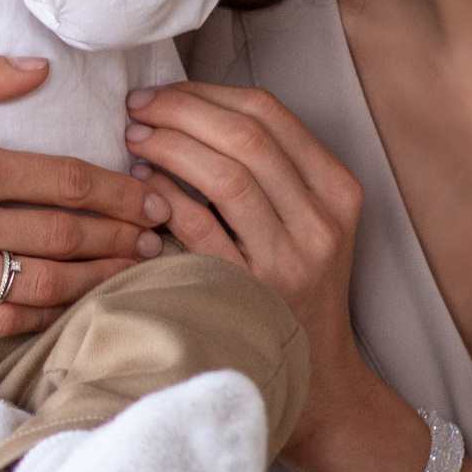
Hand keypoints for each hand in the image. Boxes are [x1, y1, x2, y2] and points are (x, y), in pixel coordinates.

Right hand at [0, 50, 171, 337]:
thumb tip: (38, 70)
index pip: (67, 180)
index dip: (118, 191)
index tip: (148, 194)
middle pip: (67, 236)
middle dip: (122, 236)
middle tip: (157, 234)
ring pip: (42, 286)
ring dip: (94, 280)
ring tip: (126, 270)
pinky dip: (40, 315)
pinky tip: (65, 303)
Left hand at [121, 81, 373, 455]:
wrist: (318, 380)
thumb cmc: (297, 291)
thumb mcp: (308, 223)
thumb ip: (270, 170)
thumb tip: (189, 108)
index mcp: (338, 190)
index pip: (270, 114)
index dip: (207, 93)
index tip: (164, 91)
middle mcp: (321, 221)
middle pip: (246, 136)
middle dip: (181, 110)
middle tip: (136, 107)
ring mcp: (290, 260)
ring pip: (226, 174)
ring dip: (169, 146)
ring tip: (133, 139)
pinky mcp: (253, 293)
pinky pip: (201, 228)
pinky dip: (165, 198)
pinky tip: (140, 188)